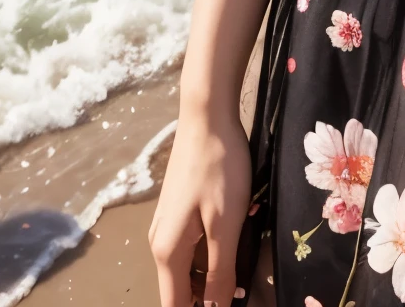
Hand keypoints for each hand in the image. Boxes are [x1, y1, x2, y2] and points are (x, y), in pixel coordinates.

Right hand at [151, 110, 251, 306]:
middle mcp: (159, 243)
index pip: (174, 306)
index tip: (227, 305)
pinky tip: (236, 231)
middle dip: (209, 293)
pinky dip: (212, 248)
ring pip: (188, 266)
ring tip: (244, 256)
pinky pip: (192, 244)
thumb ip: (220, 271)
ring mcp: (168, 224)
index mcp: (167, 252)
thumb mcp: (225, 224)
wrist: (206, 117)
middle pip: (181, 289)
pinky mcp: (179, 209)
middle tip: (244, 283)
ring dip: (213, 270)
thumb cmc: (218, 170)